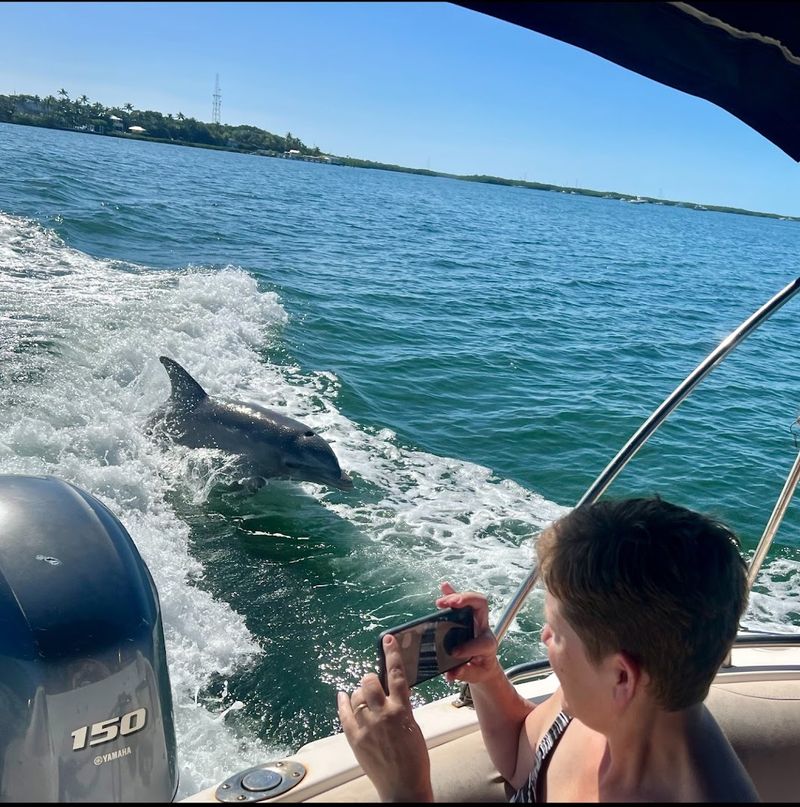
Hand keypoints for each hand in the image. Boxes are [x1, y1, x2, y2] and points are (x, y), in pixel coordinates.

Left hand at [337, 634, 433, 801]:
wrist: (404, 787)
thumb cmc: (415, 759)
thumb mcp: (414, 726)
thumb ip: (401, 707)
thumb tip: (390, 692)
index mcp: (403, 711)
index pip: (397, 674)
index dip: (392, 654)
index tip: (388, 639)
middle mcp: (383, 715)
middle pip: (370, 681)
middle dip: (371, 679)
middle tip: (374, 684)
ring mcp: (367, 727)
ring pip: (356, 695)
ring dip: (360, 693)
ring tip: (364, 699)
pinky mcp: (355, 739)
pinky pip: (344, 714)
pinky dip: (342, 702)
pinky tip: (342, 695)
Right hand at [435, 581, 500, 683]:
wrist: (484, 664)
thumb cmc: (480, 669)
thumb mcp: (475, 676)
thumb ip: (464, 674)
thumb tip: (451, 673)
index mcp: (488, 645)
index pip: (483, 642)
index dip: (470, 647)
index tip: (455, 652)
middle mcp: (483, 628)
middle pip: (481, 605)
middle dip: (467, 601)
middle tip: (451, 604)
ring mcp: (476, 620)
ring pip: (471, 600)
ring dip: (456, 596)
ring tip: (441, 601)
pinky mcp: (467, 616)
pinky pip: (460, 601)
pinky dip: (452, 593)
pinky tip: (444, 587)